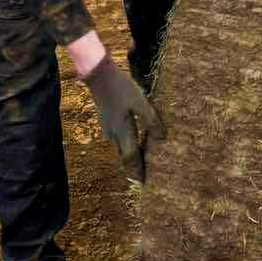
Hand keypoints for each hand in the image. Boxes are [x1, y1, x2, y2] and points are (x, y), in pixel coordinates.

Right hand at [82, 55, 166, 183]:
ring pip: (118, 149)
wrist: (99, 76)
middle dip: (132, 168)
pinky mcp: (106, 121)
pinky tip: (130, 143)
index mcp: (122, 131)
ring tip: (137, 164)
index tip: (143, 184)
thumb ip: (151, 120)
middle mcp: (113, 134)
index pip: (130, 158)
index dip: (137, 171)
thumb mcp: (140, 102)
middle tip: (140, 179)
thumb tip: (162, 138)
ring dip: (128, 158)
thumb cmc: (122, 88)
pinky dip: (124, 147)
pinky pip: (116, 141)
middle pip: (123, 157)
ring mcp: (107, 128)